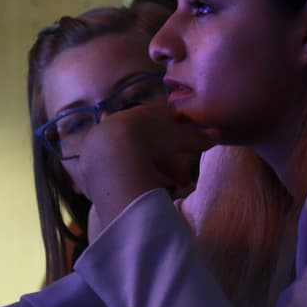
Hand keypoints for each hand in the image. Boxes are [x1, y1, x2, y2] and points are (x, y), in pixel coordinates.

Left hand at [74, 104, 216, 238]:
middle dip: (168, 162)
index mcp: (137, 113)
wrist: (114, 158)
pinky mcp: (88, 168)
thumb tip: (217, 134)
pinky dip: (128, 182)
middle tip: (184, 181)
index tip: (187, 148)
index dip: (177, 133)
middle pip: (145, 144)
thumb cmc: (150, 140)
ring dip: (151, 173)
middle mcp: (116, 125)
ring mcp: (99, 147)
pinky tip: (139, 192)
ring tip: (168, 191)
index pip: (160, 119)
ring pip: (129, 160)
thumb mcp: (179, 139)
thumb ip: (197, 137)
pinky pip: (113, 175)